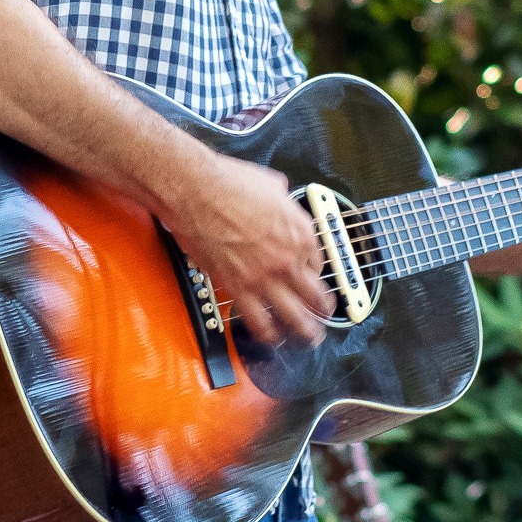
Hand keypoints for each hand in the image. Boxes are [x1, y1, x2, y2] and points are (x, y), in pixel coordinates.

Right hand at [159, 147, 328, 344]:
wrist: (196, 192)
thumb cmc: (229, 183)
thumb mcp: (272, 184)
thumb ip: (283, 200)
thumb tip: (282, 198)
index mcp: (301, 232)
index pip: (319, 263)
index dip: (317, 273)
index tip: (313, 278)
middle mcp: (289, 259)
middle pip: (315, 296)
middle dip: (323, 311)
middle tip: (325, 318)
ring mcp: (265, 278)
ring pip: (294, 316)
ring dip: (304, 332)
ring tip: (308, 339)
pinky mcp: (238, 288)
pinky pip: (259, 321)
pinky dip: (268, 333)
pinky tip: (271, 338)